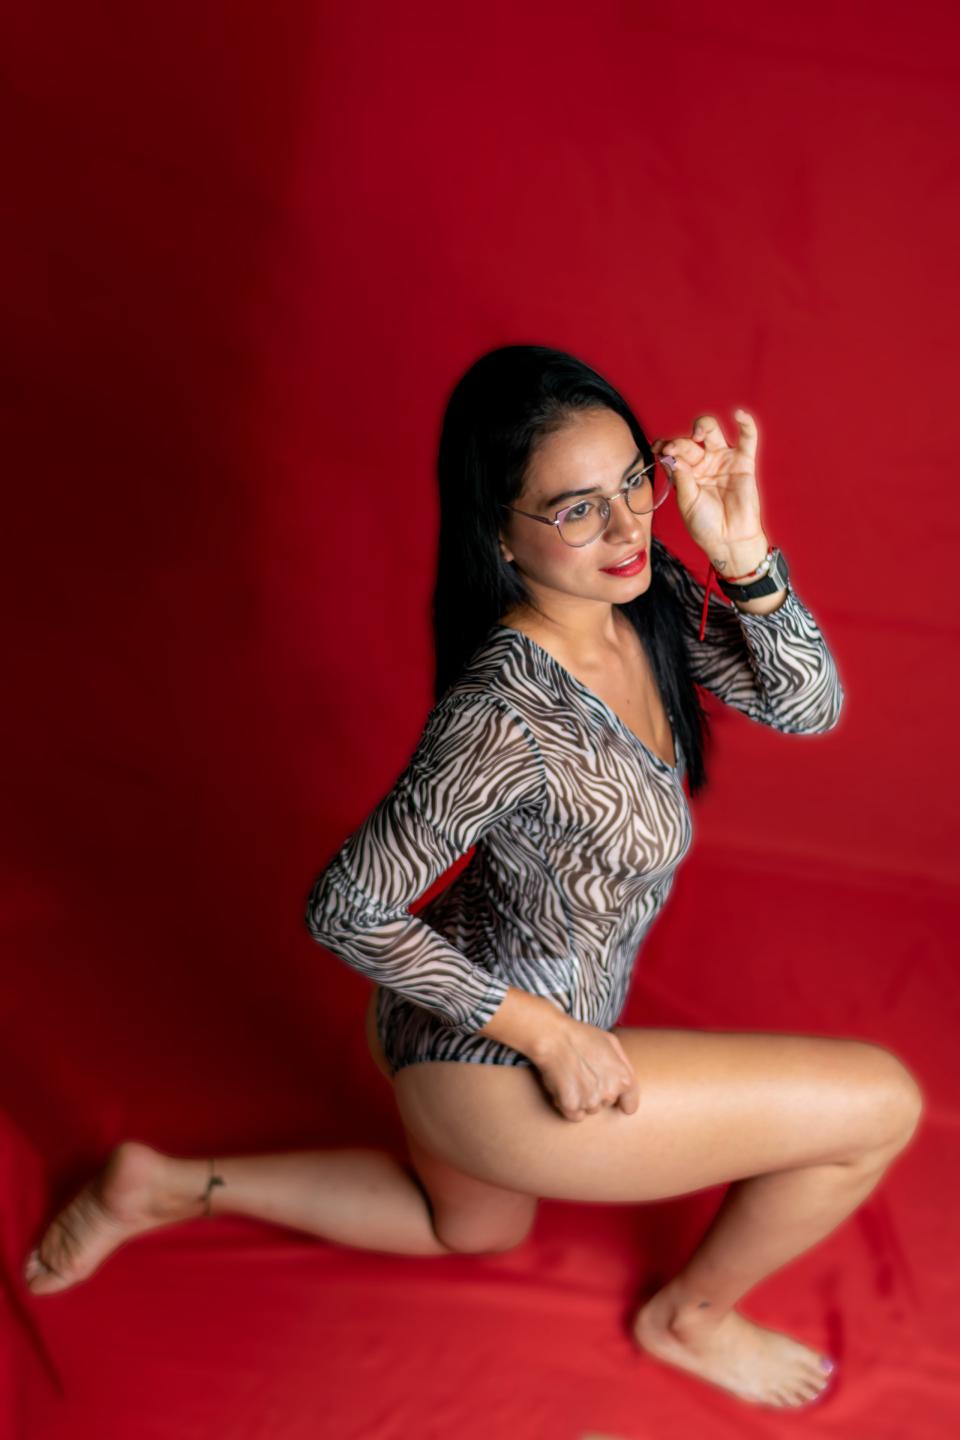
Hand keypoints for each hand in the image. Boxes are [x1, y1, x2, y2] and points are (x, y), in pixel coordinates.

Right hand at [532, 1018, 640, 1121]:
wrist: (554, 1038)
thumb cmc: (581, 1036)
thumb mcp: (611, 1042)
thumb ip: (623, 1065)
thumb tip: (627, 1085)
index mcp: (623, 1079)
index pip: (630, 1104)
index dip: (622, 1101)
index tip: (618, 1103)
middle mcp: (609, 1093)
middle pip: (605, 1104)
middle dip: (597, 1093)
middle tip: (584, 1074)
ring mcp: (590, 1101)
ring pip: (590, 1110)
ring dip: (582, 1100)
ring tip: (572, 1078)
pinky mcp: (571, 1106)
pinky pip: (574, 1115)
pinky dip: (569, 1105)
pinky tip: (564, 1088)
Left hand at [652, 409, 767, 570]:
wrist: (728, 540)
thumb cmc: (705, 525)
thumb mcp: (686, 502)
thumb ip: (681, 477)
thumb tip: (673, 454)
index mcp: (685, 472)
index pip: (673, 451)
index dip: (665, 446)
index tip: (658, 448)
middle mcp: (703, 463)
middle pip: (690, 440)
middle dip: (680, 442)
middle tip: (673, 449)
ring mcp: (722, 460)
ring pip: (712, 433)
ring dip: (702, 427)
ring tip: (697, 434)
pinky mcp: (743, 462)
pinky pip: (747, 438)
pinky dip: (746, 424)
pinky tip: (739, 415)